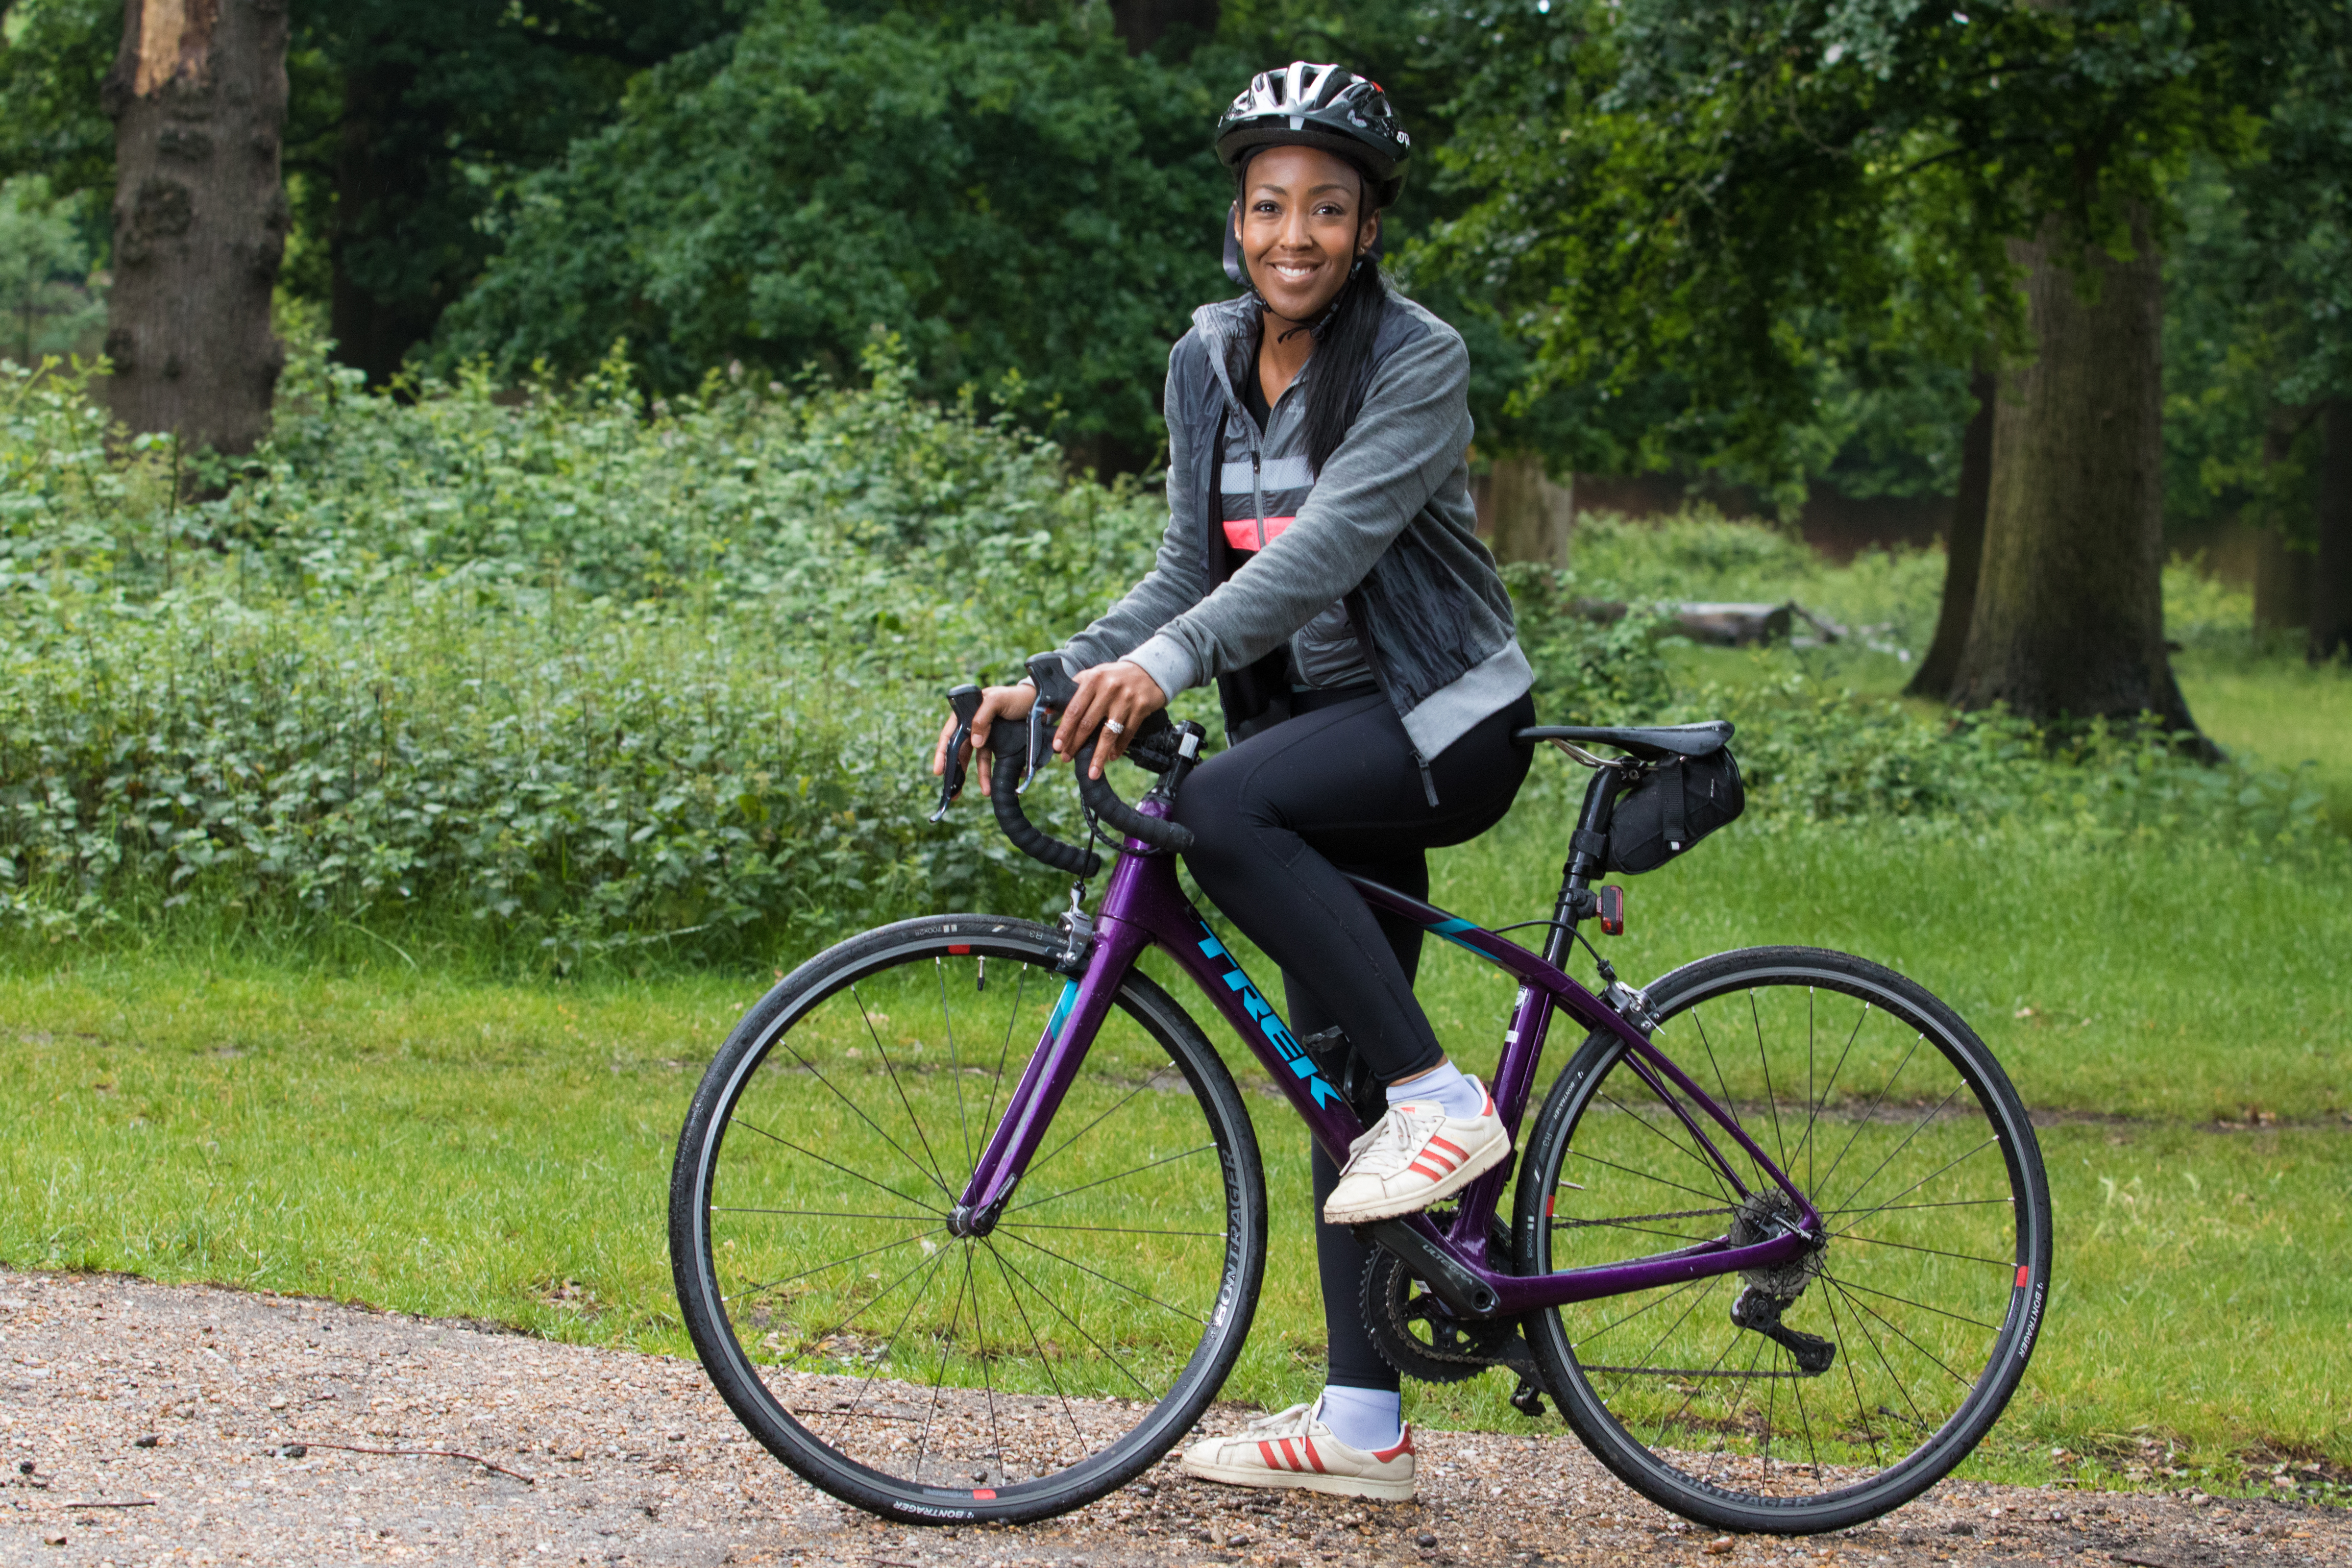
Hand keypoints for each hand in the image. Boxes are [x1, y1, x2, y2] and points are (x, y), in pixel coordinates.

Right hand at [930, 682, 1034, 796]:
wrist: (1039, 700)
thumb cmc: (1015, 696)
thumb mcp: (997, 700)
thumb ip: (982, 718)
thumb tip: (974, 742)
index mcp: (967, 712)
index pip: (950, 734)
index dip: (942, 753)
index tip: (939, 770)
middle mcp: (974, 725)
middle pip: (960, 750)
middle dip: (956, 771)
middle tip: (953, 791)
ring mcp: (987, 735)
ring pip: (977, 759)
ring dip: (980, 776)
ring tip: (984, 791)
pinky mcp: (1000, 743)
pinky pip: (994, 760)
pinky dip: (995, 772)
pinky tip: (998, 782)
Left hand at [1055, 661, 1167, 778]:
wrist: (1149, 670)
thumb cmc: (1115, 676)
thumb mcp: (1094, 675)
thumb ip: (1073, 690)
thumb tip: (1048, 710)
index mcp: (1093, 680)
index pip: (1074, 709)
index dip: (1064, 729)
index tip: (1057, 746)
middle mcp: (1109, 689)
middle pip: (1088, 723)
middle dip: (1076, 744)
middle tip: (1067, 759)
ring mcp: (1126, 699)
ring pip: (1109, 733)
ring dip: (1099, 755)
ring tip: (1092, 771)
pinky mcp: (1141, 708)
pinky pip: (1127, 733)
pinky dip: (1119, 748)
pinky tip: (1111, 757)